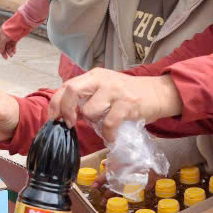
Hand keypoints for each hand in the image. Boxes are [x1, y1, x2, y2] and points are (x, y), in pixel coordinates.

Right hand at [0, 28, 18, 59]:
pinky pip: (13, 46)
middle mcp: (4, 39)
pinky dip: (13, 50)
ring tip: (11, 55)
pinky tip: (14, 52)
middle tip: (6, 58)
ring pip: (8, 48)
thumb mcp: (3, 38)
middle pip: (2, 48)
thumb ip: (1, 45)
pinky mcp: (14, 40)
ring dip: (9, 52)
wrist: (19, 26)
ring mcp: (9, 39)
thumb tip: (0, 51)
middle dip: (4, 53)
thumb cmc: (9, 31)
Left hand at [47, 70, 181, 144]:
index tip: (54, 119)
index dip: (56, 103)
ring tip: (103, 124)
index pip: (66, 86)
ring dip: (93, 123)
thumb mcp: (105, 89)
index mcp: (94, 76)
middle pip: (72, 90)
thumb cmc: (128, 95)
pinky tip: (111, 137)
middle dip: (66, 110)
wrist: (158, 93)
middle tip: (70, 124)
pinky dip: (108, 135)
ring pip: (90, 110)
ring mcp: (115, 91)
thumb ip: (87, 97)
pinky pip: (109, 123)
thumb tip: (66, 114)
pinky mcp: (127, 104)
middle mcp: (102, 80)